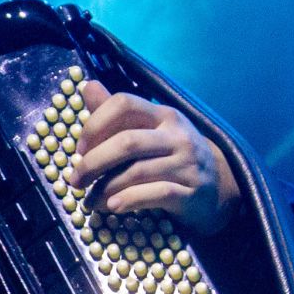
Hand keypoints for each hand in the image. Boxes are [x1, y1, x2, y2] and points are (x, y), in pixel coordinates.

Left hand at [65, 80, 241, 235]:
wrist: (218, 187)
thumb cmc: (173, 156)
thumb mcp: (149, 130)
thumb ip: (117, 113)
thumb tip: (87, 86)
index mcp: (163, 115)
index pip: (124, 103)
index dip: (95, 124)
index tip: (80, 149)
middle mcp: (177, 135)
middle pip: (127, 142)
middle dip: (93, 163)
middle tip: (75, 181)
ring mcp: (187, 164)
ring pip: (137, 172)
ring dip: (106, 189)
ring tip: (90, 200)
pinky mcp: (191, 191)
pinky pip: (155, 194)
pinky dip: (129, 201)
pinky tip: (113, 207)